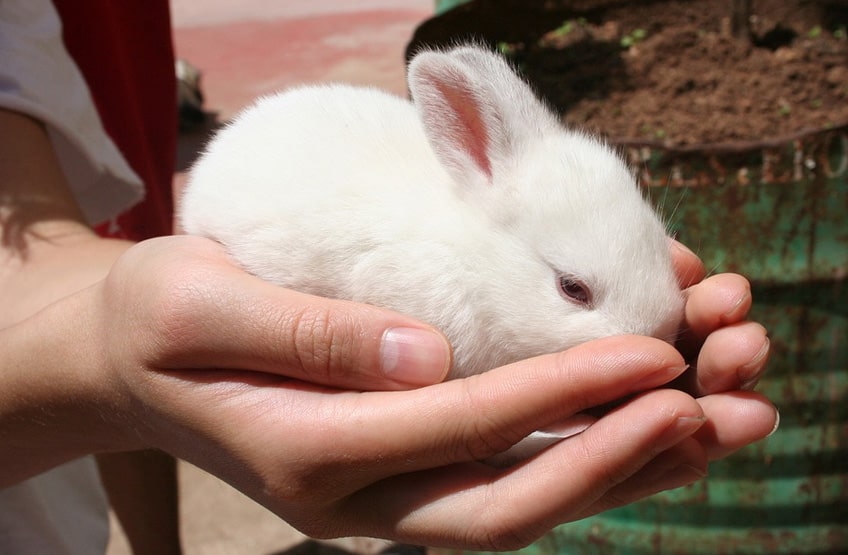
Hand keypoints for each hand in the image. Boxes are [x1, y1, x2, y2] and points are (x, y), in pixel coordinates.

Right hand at [74, 236, 771, 548]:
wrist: (127, 365)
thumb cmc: (158, 322)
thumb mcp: (200, 303)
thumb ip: (308, 333)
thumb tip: (426, 352)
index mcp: (302, 451)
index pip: (458, 424)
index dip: (563, 391)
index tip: (654, 351)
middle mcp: (348, 497)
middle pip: (503, 501)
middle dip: (614, 458)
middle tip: (712, 410)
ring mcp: (372, 499)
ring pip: (513, 506)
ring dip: (613, 472)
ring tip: (709, 427)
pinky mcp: (390, 478)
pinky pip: (497, 483)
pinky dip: (573, 460)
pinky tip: (636, 431)